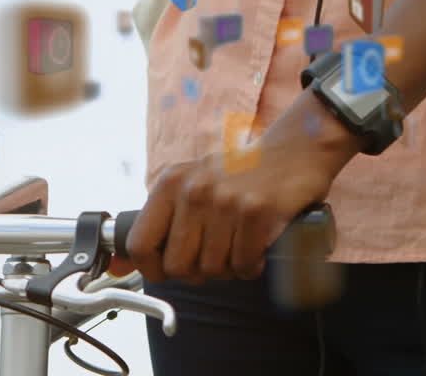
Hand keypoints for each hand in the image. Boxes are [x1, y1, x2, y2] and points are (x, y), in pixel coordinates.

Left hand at [125, 97, 360, 283]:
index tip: (163, 273)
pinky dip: (250, 266)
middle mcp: (192, 190)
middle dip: (195, 273)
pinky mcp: (256, 212)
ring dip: (227, 268)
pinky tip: (255, 248)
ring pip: (212, 269)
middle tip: (211, 261)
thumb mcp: (192, 182)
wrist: (293, 152)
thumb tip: (132, 260)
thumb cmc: (240, 174)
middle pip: (177, 265)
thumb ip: (166, 215)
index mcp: (170, 183)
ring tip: (237, 247)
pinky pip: (243, 265)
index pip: (140, 242)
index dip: (150, 269)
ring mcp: (224, 201)